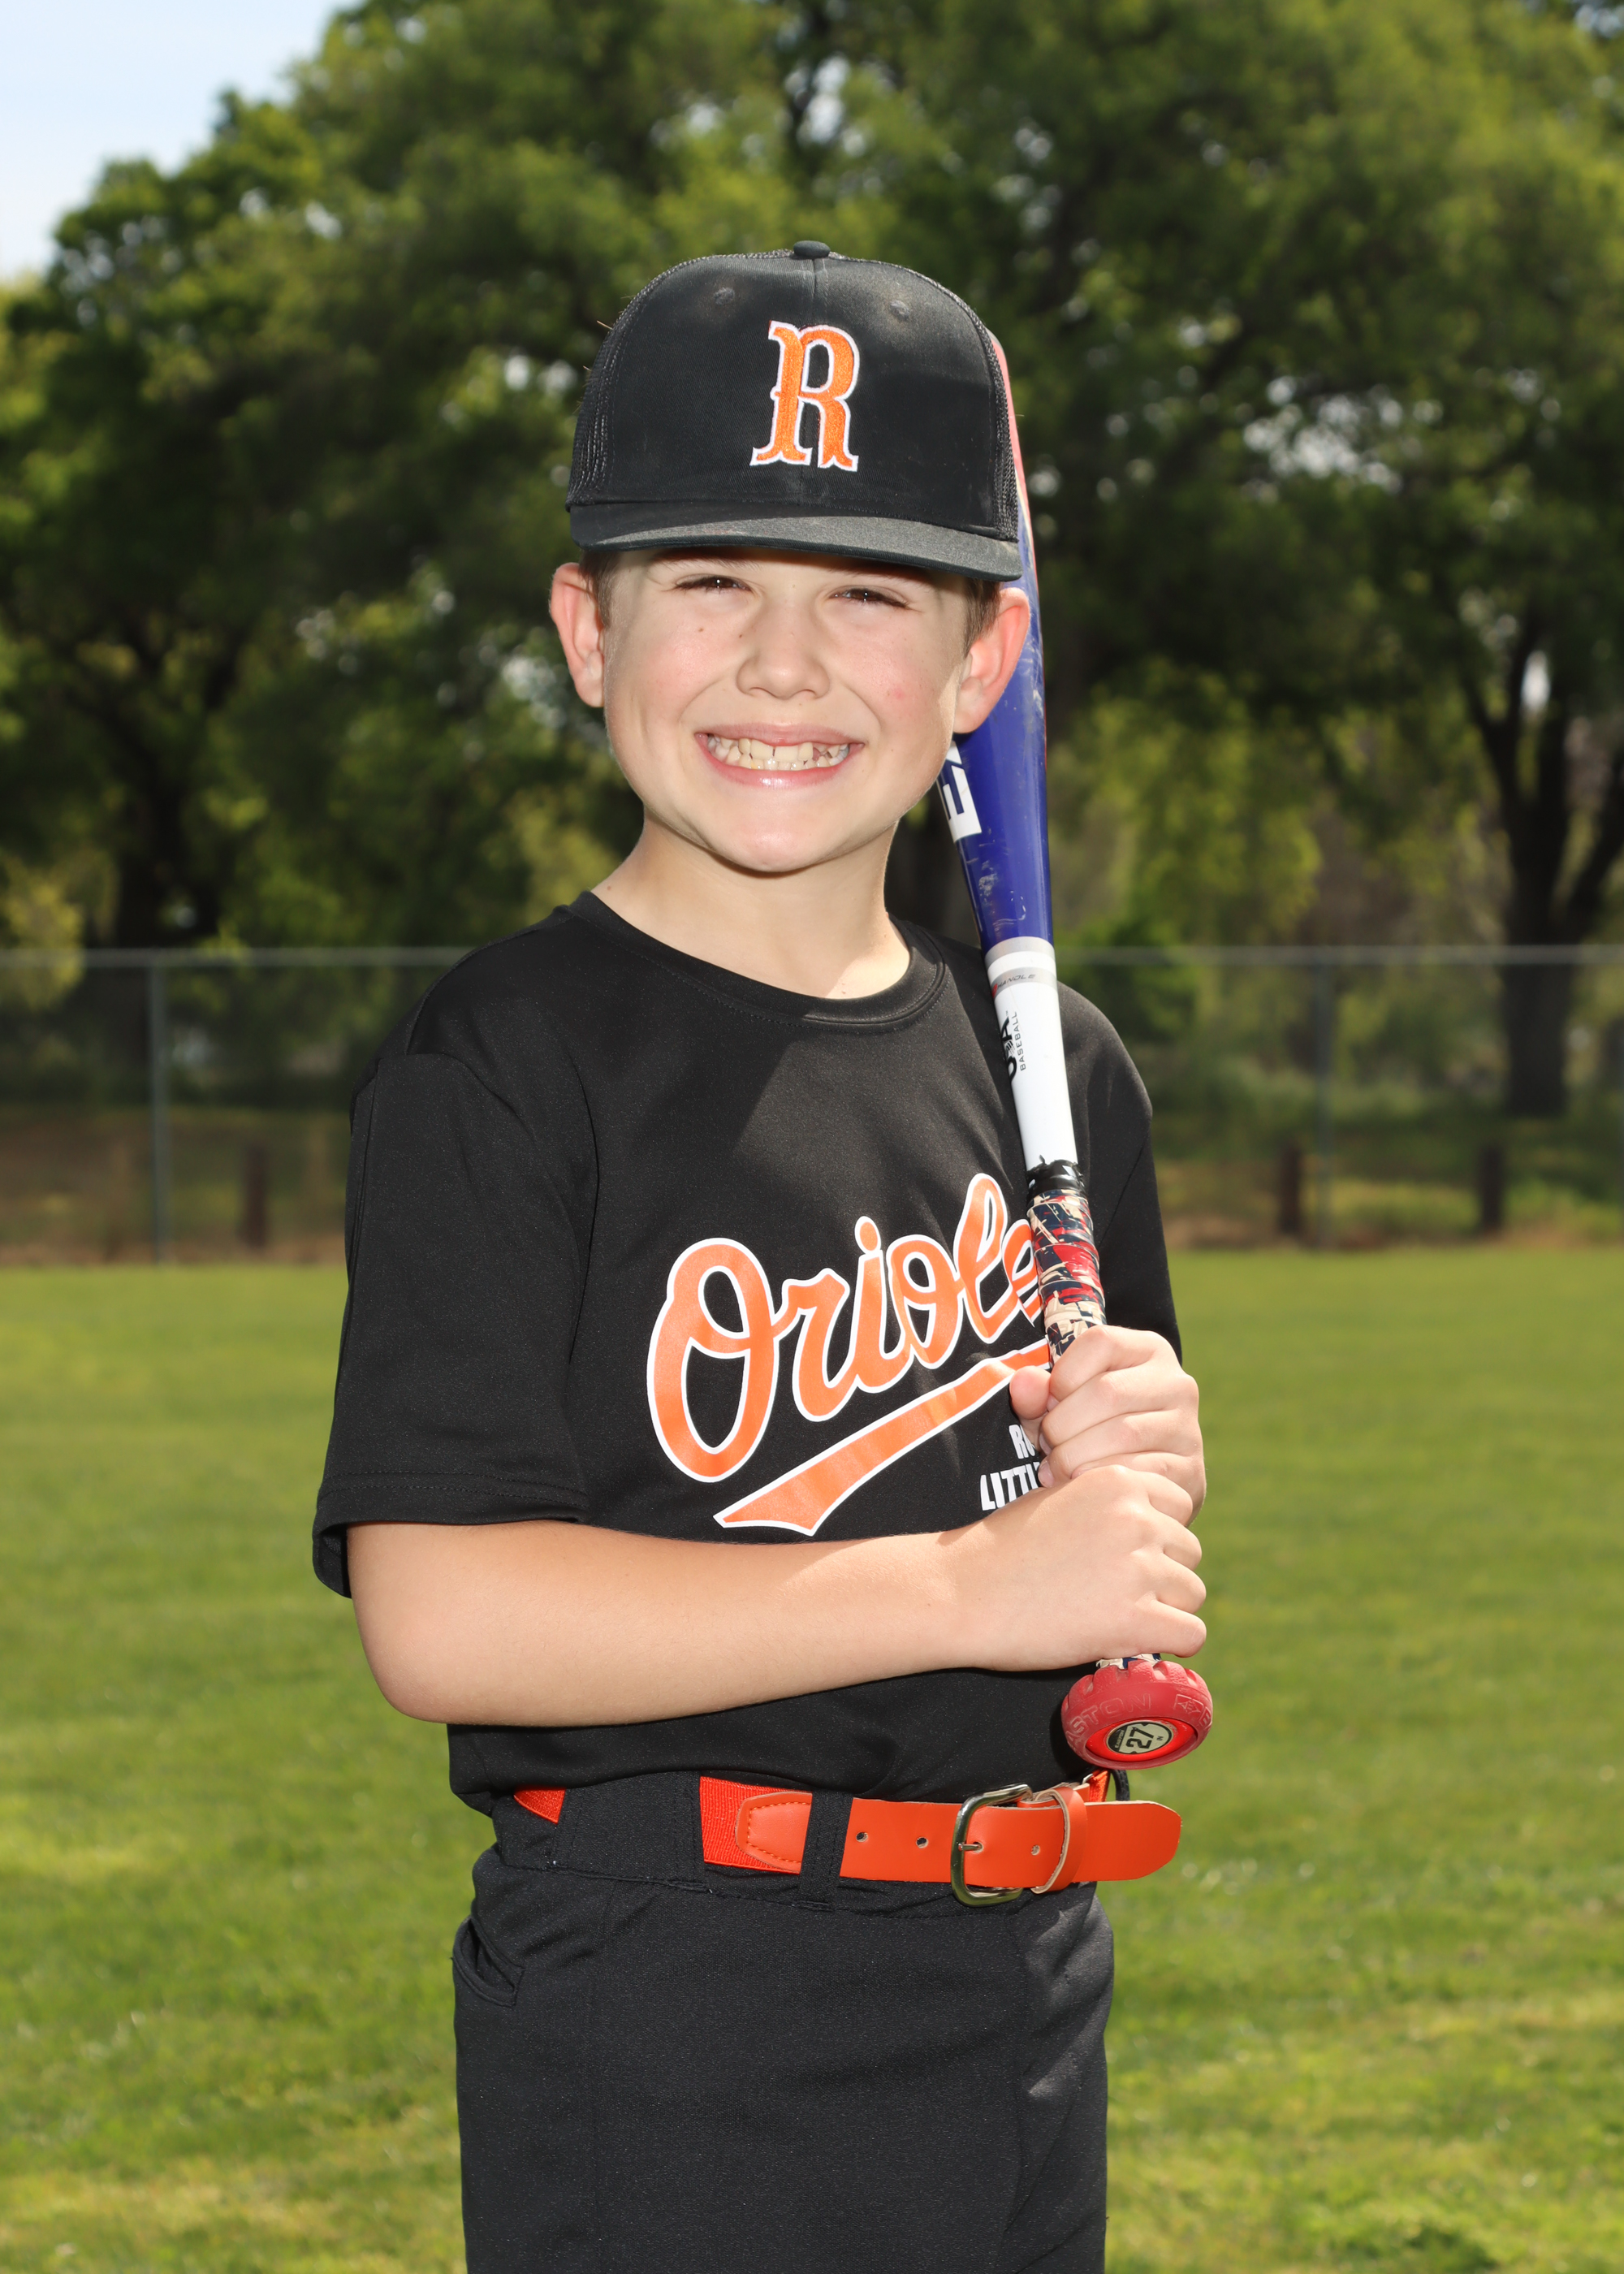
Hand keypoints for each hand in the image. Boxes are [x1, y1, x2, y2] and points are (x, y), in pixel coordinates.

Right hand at [950, 1462, 1205, 1670]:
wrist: (962, 1591)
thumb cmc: (1004, 1549)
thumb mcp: (1058, 1497)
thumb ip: (1109, 1503)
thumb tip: (1154, 1527)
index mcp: (1120, 1481)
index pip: (1179, 1507)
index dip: (1153, 1535)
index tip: (1120, 1556)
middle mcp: (1138, 1518)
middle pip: (1188, 1551)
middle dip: (1159, 1574)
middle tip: (1110, 1591)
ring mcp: (1139, 1568)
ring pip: (1191, 1593)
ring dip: (1162, 1609)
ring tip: (1112, 1614)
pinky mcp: (1135, 1619)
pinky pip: (1190, 1634)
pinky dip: (1166, 1643)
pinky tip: (1132, 1641)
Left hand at [1007, 1326, 1204, 1514]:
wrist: (1140, 1484)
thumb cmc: (1090, 1433)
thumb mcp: (1060, 1406)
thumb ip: (1037, 1392)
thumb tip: (1022, 1382)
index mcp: (1148, 1350)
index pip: (1100, 1341)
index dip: (1063, 1374)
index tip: (1050, 1404)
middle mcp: (1177, 1383)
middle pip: (1107, 1390)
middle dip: (1063, 1424)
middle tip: (1047, 1447)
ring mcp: (1187, 1427)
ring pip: (1122, 1433)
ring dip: (1075, 1456)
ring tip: (1057, 1469)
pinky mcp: (1190, 1470)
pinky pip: (1138, 1472)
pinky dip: (1100, 1480)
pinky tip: (1082, 1486)